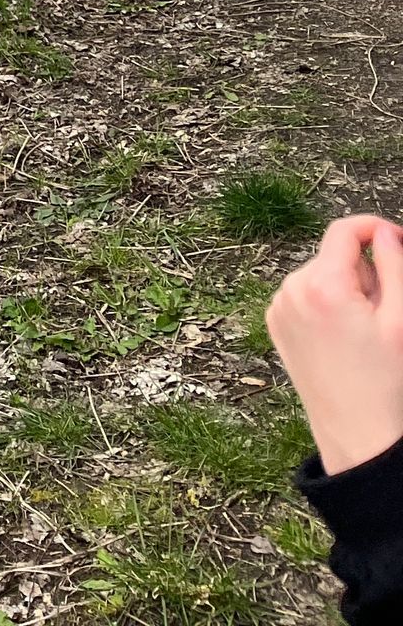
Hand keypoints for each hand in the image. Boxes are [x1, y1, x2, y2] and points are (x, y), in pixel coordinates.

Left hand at [266, 215, 402, 474]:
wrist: (359, 438)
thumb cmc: (387, 384)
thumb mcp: (401, 321)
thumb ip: (394, 265)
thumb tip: (384, 232)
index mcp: (322, 285)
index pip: (343, 231)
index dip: (374, 228)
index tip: (397, 240)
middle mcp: (291, 290)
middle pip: (334, 256)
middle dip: (364, 273)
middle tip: (385, 314)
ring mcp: (280, 308)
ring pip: (322, 276)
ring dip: (346, 290)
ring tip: (364, 333)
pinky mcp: (277, 325)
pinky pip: (306, 296)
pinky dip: (327, 305)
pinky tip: (343, 340)